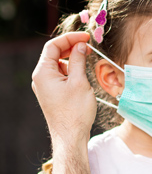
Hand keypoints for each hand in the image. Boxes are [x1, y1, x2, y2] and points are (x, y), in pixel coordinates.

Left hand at [32, 32, 94, 146]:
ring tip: (87, 59)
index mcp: (43, 73)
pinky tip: (82, 74)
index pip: (53, 46)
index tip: (86, 37)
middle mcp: (40, 78)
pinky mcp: (52, 94)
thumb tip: (80, 46)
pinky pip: (60, 76)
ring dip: (72, 59)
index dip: (70, 38)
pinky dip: (70, 70)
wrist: (70, 136)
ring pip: (58, 65)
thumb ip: (78, 61)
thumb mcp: (80, 82)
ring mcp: (45, 87)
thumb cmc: (75, 112)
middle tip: (89, 46)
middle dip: (71, 47)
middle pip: (54, 54)